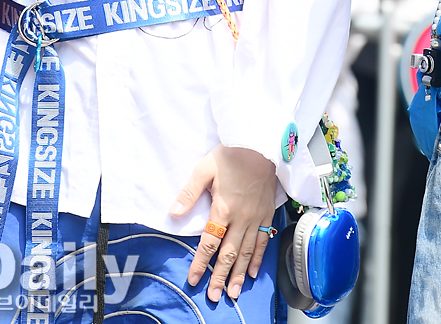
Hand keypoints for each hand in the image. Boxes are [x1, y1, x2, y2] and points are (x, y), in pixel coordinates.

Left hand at [170, 145, 276, 302]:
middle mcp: (241, 218)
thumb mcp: (204, 169)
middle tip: (214, 296)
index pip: (209, 242)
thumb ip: (189, 193)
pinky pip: (263, 241)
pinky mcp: (267, 213)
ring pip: (247, 252)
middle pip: (229, 253)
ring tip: (234, 292)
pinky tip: (254, 272)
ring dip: (240, 274)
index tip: (194, 279)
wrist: (260, 144)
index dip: (200, 262)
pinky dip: (258, 259)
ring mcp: (256, 218)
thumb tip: (173, 213)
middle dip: (220, 277)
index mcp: (223, 208)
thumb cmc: (231, 155)